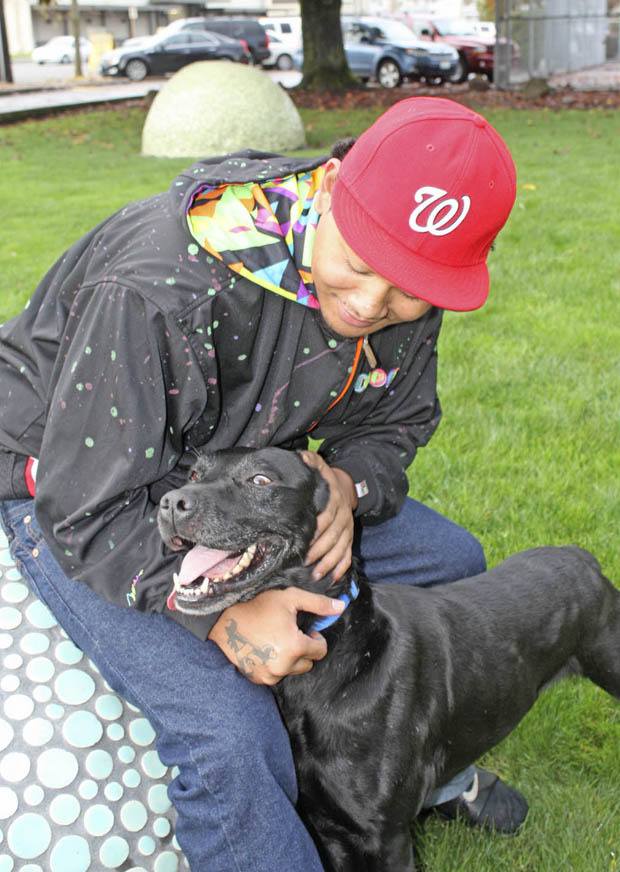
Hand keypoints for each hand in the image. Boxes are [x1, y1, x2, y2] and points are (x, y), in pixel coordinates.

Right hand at [207, 587, 344, 684]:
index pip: (321, 650)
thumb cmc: (259, 606)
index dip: (315, 637)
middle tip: (288, 633)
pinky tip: (266, 649)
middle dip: (304, 649)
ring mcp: (271, 675)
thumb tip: (341, 607)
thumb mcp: (290, 598)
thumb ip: (318, 603)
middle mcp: (284, 666)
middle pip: (308, 662)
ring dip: (291, 658)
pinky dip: (276, 664)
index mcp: (295, 647)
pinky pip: (277, 674)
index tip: (304, 629)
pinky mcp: (259, 679)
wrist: (225, 621)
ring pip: (293, 670)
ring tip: (276, 640)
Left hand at [299, 451, 357, 581]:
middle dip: (319, 550)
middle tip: (304, 561)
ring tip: (316, 575)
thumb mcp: (319, 466)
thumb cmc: (326, 480)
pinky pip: (348, 555)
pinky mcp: (349, 538)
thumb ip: (310, 461)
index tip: (304, 539)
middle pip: (333, 536)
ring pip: (341, 549)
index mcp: (334, 501)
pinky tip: (334, 579)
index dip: (317, 529)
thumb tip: (300, 457)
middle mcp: (343, 517)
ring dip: (329, 563)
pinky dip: (342, 567)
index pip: (327, 516)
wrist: (347, 486)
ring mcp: (348, 529)